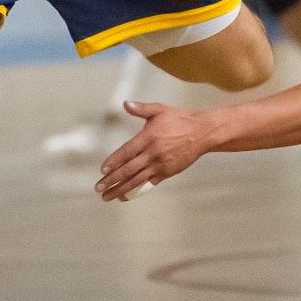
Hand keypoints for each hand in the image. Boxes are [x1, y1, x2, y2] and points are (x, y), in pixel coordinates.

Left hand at [96, 102, 212, 201]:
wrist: (201, 133)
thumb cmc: (179, 120)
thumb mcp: (159, 110)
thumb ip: (141, 108)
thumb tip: (125, 104)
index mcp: (148, 138)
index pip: (126, 152)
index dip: (113, 162)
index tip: (102, 170)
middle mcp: (152, 154)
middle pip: (128, 169)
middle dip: (112, 180)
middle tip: (98, 188)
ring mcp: (160, 165)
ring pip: (136, 180)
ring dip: (120, 189)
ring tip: (107, 196)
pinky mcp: (167, 173)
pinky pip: (148, 184)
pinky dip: (136, 191)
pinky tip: (125, 196)